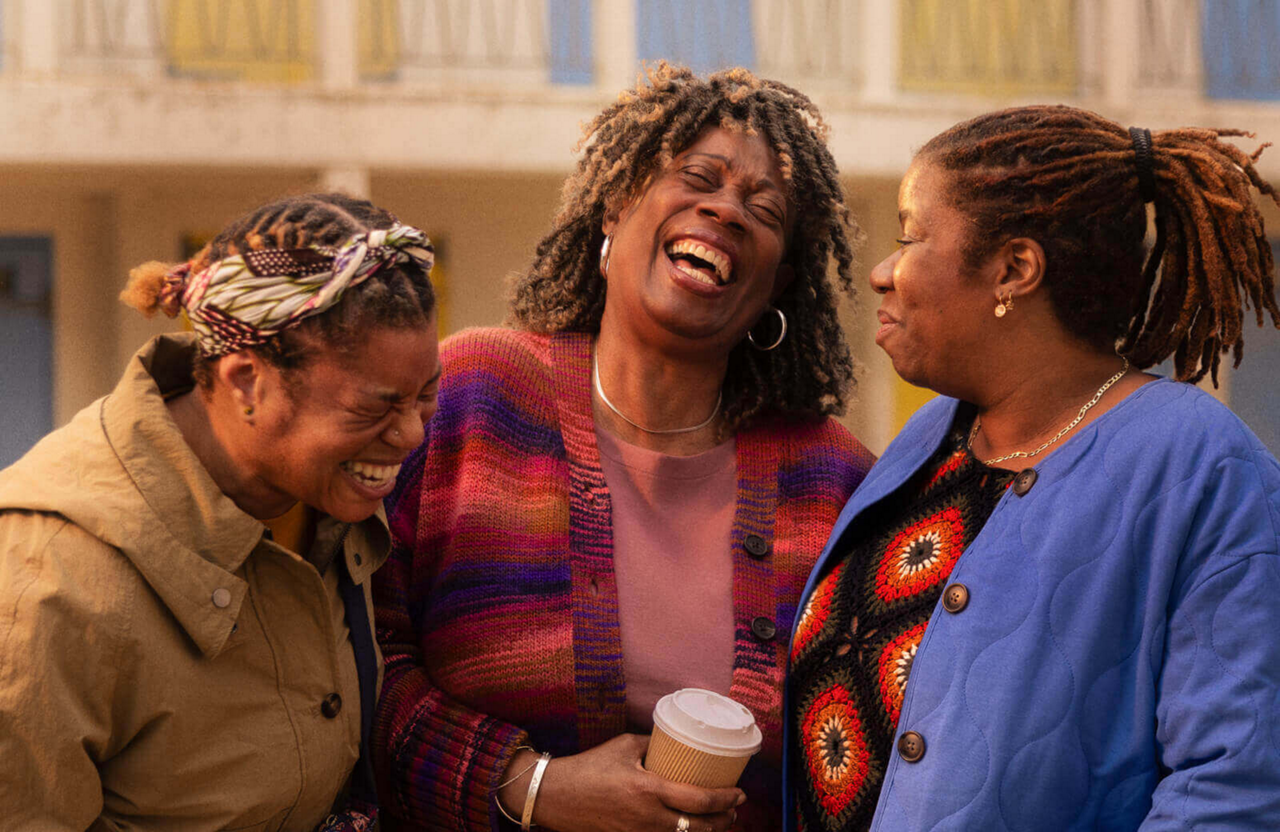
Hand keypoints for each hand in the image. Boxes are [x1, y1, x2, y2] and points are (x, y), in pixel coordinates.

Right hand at [497, 734, 743, 831]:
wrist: (555, 796)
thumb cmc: (588, 767)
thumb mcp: (623, 746)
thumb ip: (653, 745)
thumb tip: (676, 742)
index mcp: (648, 790)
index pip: (698, 800)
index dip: (725, 799)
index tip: (739, 792)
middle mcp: (647, 817)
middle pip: (698, 828)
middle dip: (723, 821)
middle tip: (735, 809)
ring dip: (706, 831)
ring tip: (720, 821)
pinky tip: (689, 828)